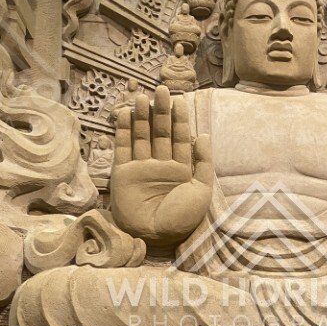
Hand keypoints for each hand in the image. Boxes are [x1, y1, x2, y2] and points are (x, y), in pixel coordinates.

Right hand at [110, 86, 212, 245]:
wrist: (156, 236)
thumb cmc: (181, 217)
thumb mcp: (202, 190)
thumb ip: (203, 162)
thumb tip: (203, 134)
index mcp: (181, 170)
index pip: (180, 139)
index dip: (179, 119)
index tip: (179, 100)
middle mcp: (161, 166)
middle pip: (160, 133)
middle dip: (161, 112)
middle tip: (162, 90)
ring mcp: (141, 168)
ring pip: (142, 137)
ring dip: (142, 116)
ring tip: (143, 97)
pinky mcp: (123, 173)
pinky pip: (123, 148)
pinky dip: (124, 131)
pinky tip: (126, 113)